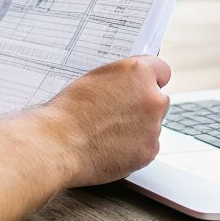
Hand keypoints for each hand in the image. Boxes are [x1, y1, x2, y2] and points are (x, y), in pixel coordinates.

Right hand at [36, 55, 171, 186]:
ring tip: (108, 133)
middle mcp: (152, 98)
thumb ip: (120, 80)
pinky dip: (134, 148)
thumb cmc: (68, 110)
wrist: (58, 143)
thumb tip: (127, 87)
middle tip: (119, 113)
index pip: (161, 70)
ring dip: (138, 128)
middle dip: (143, 106)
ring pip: (152, 126)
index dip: (149, 79)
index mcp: (138, 72)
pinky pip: (147, 147)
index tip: (141, 86)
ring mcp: (153, 127)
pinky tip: (111, 147)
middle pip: (158, 100)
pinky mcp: (149, 151)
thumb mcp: (94, 79)